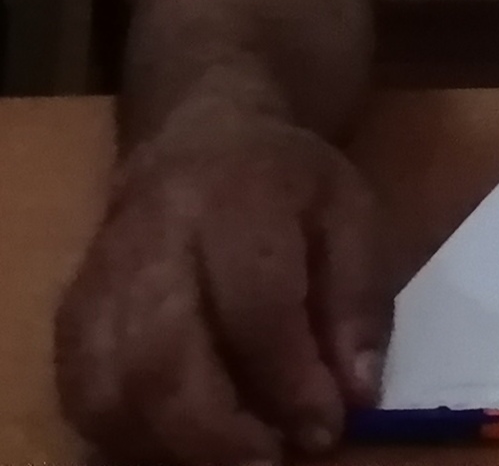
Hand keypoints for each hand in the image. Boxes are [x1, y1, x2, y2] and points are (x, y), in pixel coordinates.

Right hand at [56, 111, 385, 465]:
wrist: (200, 134)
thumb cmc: (287, 182)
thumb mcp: (350, 211)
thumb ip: (358, 300)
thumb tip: (357, 395)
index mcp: (240, 201)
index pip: (256, 308)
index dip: (289, 381)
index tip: (323, 431)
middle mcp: (157, 240)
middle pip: (162, 357)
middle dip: (215, 433)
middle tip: (266, 463)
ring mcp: (102, 280)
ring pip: (108, 387)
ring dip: (166, 444)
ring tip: (225, 460)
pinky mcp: (71, 313)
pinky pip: (80, 395)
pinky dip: (123, 436)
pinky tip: (172, 445)